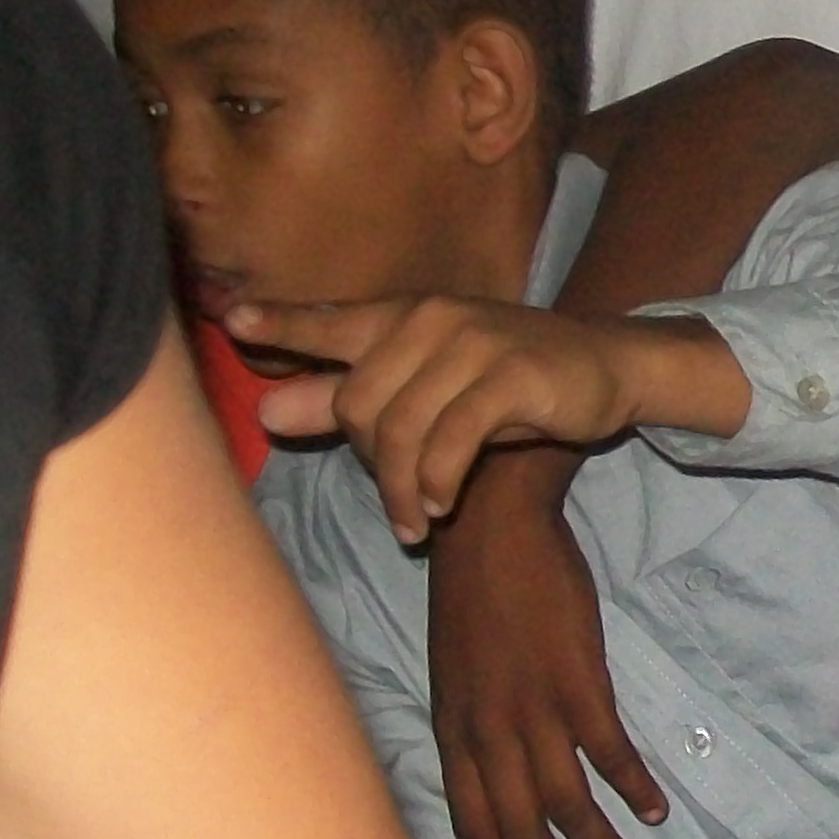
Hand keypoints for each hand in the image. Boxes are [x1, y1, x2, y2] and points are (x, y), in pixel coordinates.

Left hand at [234, 294, 747, 543]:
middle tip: (400, 497)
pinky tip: (444, 506)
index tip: (233, 322)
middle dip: (371, 464)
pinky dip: (439, 482)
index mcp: (404, 317)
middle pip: (358, 403)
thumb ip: (347, 398)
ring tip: (417, 521)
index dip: (283, 324)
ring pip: (401, 428)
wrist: (605, 367)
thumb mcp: (427, 388)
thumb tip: (267, 411)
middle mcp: (430, 320)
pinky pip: (450, 440)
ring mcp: (471, 344)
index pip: (332, 322)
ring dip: (404, 490)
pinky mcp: (509, 376)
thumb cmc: (507, 380)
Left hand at [427, 459, 665, 838]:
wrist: (491, 528)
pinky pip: (608, 753)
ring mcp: (531, 709)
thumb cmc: (473, 594)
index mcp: (453, 730)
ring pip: (565, 803)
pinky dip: (632, 787)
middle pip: (518, 827)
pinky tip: (654, 808)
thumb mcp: (453, 671)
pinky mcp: (577, 682)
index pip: (470, 822)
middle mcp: (486, 732)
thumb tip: (492, 769)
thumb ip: (472, 724)